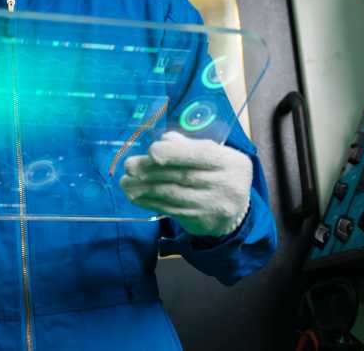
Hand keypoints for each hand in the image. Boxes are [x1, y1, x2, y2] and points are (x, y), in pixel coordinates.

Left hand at [119, 131, 252, 236]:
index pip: (200, 155)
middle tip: (129, 166)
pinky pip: (171, 210)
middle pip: (183, 176)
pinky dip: (150, 202)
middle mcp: (226, 185)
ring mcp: (214, 206)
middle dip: (151, 170)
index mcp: (230, 162)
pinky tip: (137, 196)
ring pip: (173, 195)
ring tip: (126, 182)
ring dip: (145, 188)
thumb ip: (188, 145)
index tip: (150, 151)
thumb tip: (162, 141)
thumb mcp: (212, 153)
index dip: (173, 153)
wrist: (236, 211)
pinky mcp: (201, 222)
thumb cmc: (218, 173)